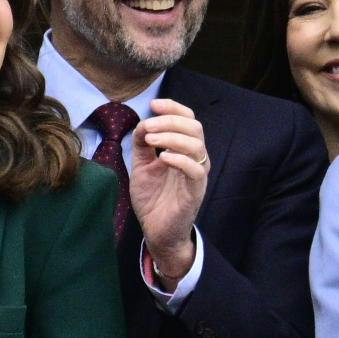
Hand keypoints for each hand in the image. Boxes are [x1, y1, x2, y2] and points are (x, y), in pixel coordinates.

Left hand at [124, 97, 210, 287]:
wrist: (157, 232)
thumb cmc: (153, 200)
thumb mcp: (142, 166)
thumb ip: (142, 145)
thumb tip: (142, 123)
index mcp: (183, 150)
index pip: (187, 120)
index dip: (173, 108)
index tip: (153, 105)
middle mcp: (194, 159)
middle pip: (194, 127)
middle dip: (170, 121)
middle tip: (148, 126)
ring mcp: (197, 175)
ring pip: (197, 145)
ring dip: (171, 137)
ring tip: (151, 141)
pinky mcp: (195, 192)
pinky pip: (196, 170)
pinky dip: (180, 159)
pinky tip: (163, 158)